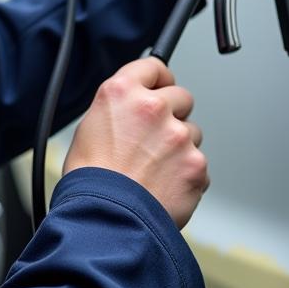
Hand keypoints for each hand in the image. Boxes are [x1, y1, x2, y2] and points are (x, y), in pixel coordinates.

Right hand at [63, 57, 207, 229]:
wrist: (104, 222)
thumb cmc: (90, 181)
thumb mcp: (91, 126)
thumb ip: (121, 108)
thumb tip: (135, 106)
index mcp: (122, 92)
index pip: (153, 66)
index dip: (159, 78)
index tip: (162, 85)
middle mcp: (154, 107)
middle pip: (180, 96)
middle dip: (173, 114)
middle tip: (155, 139)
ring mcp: (178, 135)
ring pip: (191, 132)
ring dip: (179, 147)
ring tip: (154, 171)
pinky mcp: (195, 163)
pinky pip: (198, 164)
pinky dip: (186, 175)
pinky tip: (164, 187)